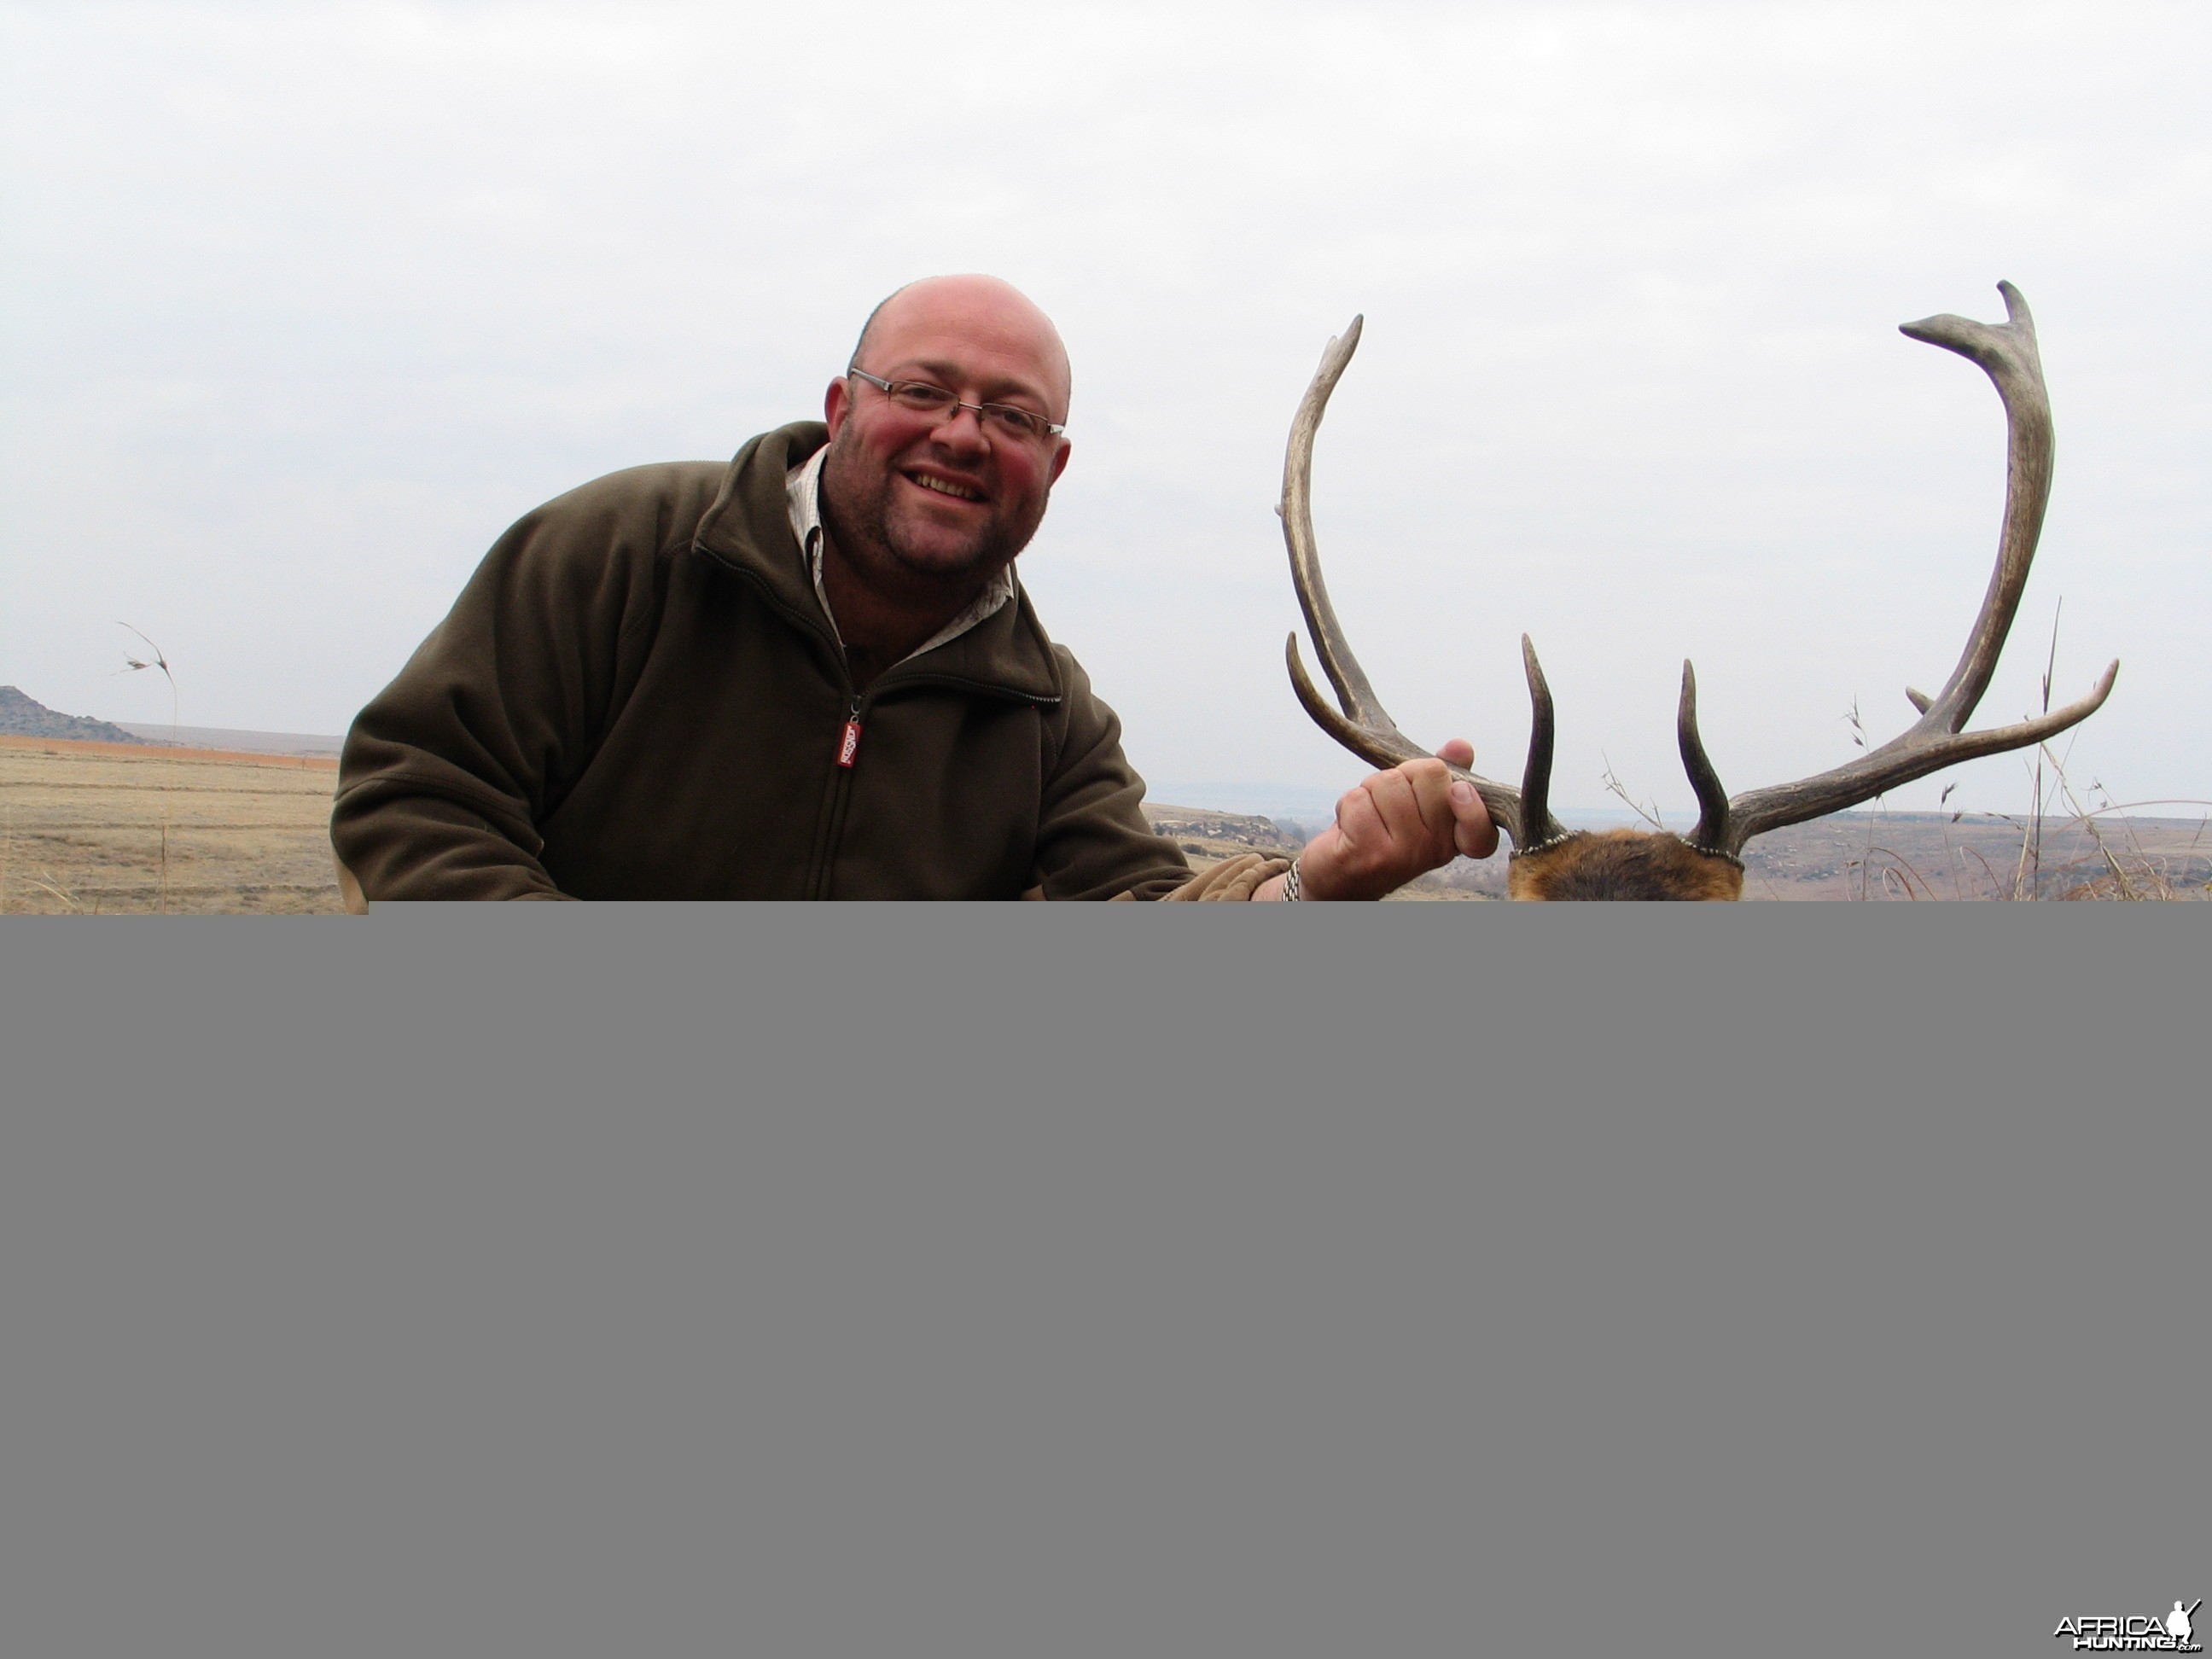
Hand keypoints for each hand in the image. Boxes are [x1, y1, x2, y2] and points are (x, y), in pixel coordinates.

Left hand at [1275, 740, 1498, 900]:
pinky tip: (1350, 826)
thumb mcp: (1415, 803)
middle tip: (1389, 804)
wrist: (1339, 877)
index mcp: (1452, 837)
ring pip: (1389, 782)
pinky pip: (1359, 798)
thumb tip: (1461, 746)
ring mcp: (1404, 854)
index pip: (1481, 824)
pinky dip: (1348, 803)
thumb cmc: (1379, 832)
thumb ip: (1441, 776)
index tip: (1458, 792)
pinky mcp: (1369, 854)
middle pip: (1430, 773)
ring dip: (1370, 789)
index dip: (1472, 803)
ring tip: (1368, 814)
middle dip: (1402, 776)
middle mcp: (1435, 849)